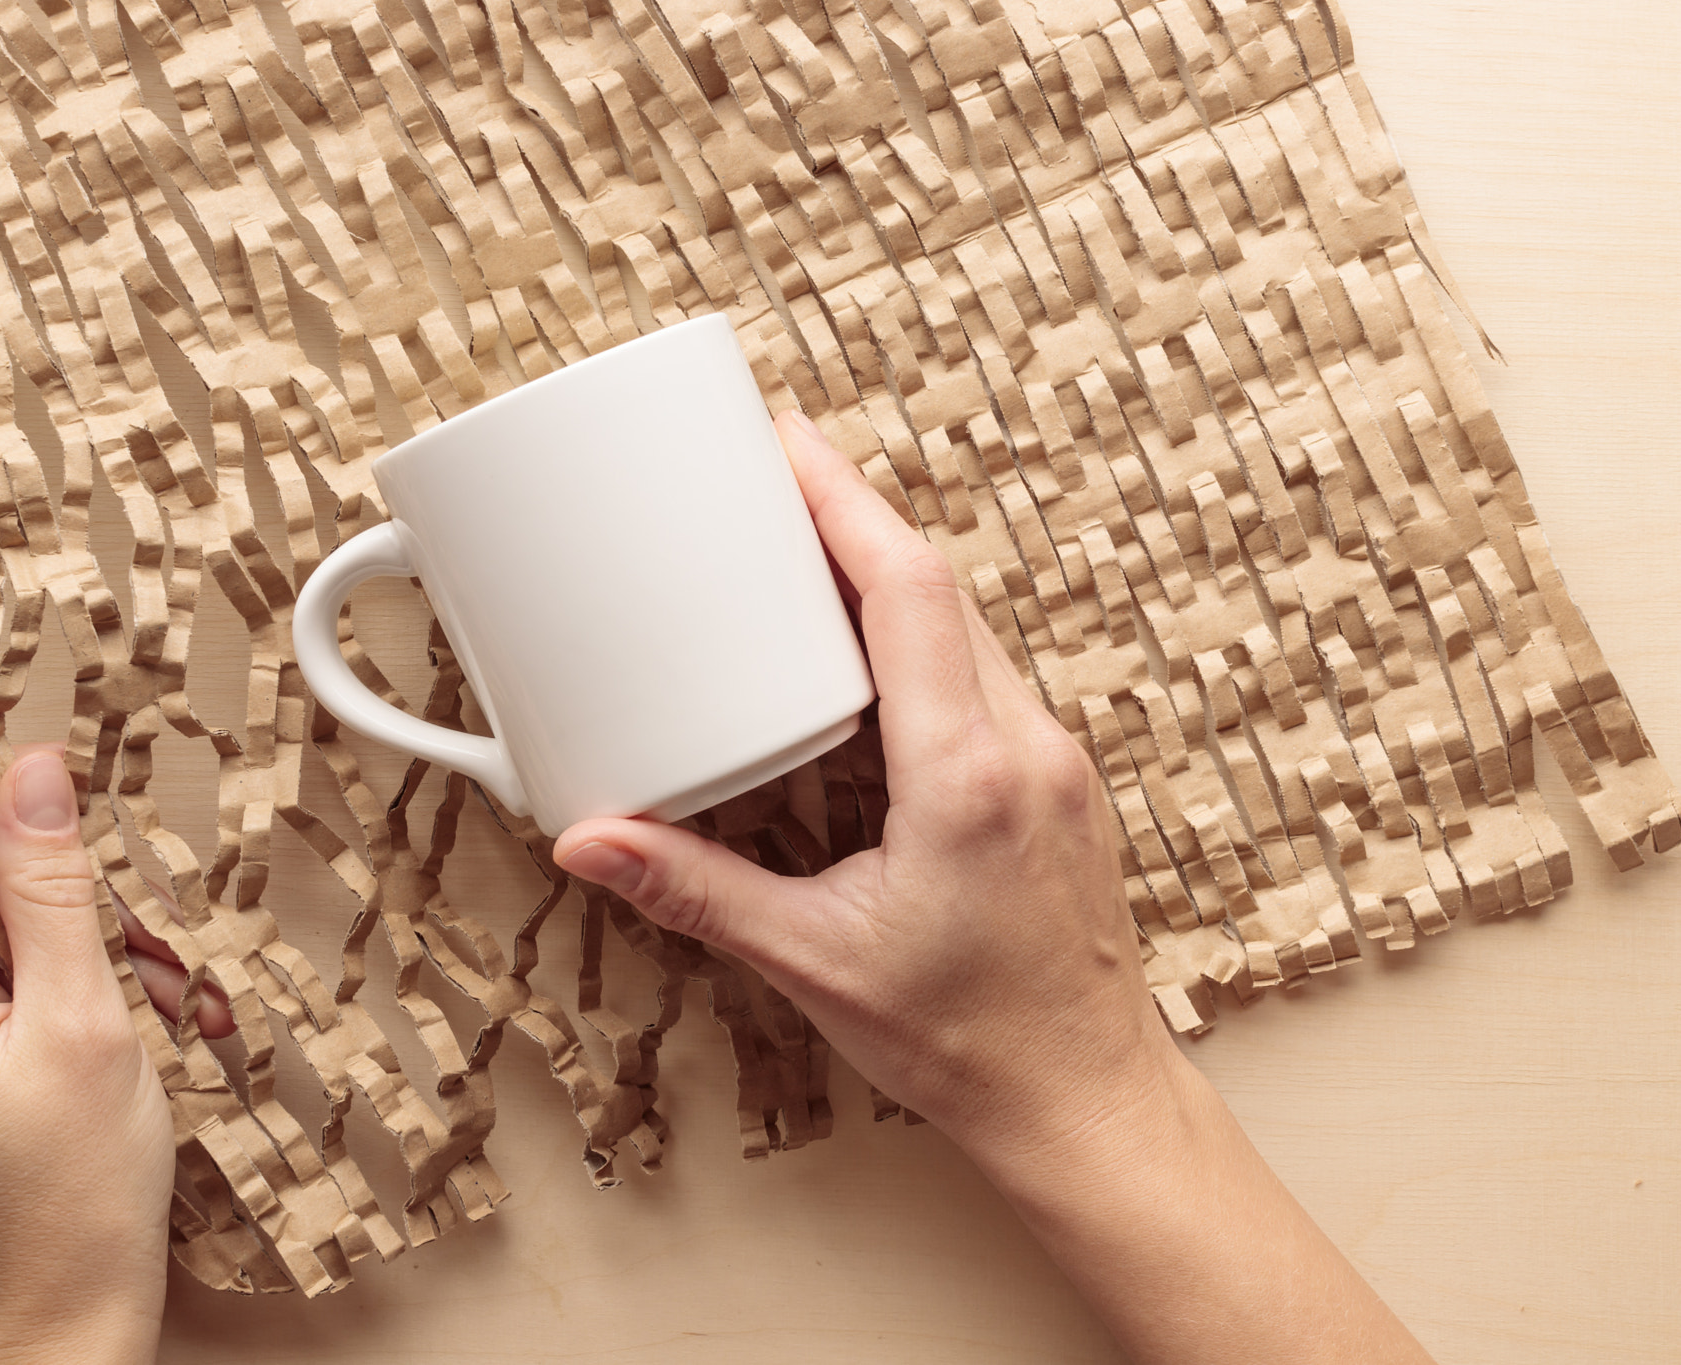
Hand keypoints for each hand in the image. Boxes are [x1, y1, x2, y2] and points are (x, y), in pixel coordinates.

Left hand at [0, 746, 227, 1364]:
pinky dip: (49, 996)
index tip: (67, 787)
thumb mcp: (82, 1018)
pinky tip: (111, 1027)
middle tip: (139, 941)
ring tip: (144, 1000)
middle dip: (55, 903)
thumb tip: (33, 777)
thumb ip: (52, 887)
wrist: (65, 1319)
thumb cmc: (70, 1202)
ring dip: (68, 953)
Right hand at [556, 413, 1435, 1363]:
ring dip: (889, 572)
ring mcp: (1053, 761)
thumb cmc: (970, 1043)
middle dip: (853, 515)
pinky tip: (866, 648)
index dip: (846, 500)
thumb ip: (698, 894)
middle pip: (940, 585)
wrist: (1085, 1101)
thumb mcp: (815, 962)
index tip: (786, 443)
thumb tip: (594, 843)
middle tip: (770, 476)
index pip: (911, 591)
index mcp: (967, 775)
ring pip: (970, 623)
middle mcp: (1025, 747)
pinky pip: (985, 670)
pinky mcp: (1053, 783)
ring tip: (804, 545)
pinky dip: (921, 632)